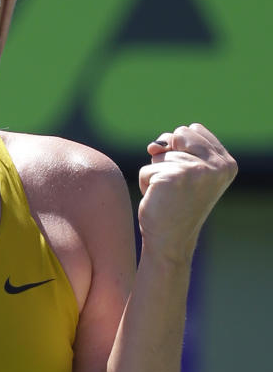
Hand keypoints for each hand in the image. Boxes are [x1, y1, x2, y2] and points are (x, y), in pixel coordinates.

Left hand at [139, 123, 236, 262]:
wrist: (170, 241)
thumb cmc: (175, 205)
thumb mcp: (185, 170)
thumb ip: (175, 147)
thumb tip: (153, 146)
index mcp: (227, 163)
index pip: (193, 130)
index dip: (180, 149)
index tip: (187, 178)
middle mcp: (217, 166)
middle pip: (177, 135)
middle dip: (167, 158)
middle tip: (176, 187)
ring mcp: (197, 170)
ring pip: (159, 154)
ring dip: (155, 174)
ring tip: (168, 195)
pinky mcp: (174, 177)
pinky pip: (146, 169)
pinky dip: (145, 184)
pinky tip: (158, 200)